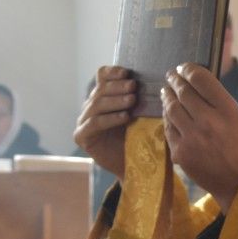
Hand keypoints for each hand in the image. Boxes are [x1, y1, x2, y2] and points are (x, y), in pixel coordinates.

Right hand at [74, 66, 138, 180]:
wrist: (135, 166)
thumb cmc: (141, 138)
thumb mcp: (144, 115)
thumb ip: (142, 98)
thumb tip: (156, 80)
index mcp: (104, 96)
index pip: (102, 76)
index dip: (112, 72)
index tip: (127, 72)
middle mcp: (91, 106)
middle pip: (100, 89)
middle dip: (118, 86)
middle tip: (133, 86)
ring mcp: (84, 121)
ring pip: (97, 104)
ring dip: (115, 101)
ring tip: (132, 100)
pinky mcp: (82, 136)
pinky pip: (94, 123)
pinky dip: (110, 119)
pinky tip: (125, 117)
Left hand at [161, 64, 237, 212]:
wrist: (232, 178)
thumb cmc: (232, 142)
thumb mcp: (233, 115)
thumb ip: (214, 96)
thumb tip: (191, 77)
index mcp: (226, 109)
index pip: (201, 79)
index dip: (188, 69)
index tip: (183, 67)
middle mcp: (209, 121)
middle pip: (183, 91)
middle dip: (174, 80)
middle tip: (171, 76)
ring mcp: (192, 137)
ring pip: (171, 108)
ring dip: (167, 96)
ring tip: (166, 91)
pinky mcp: (179, 151)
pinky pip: (167, 127)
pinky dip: (166, 117)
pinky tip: (168, 112)